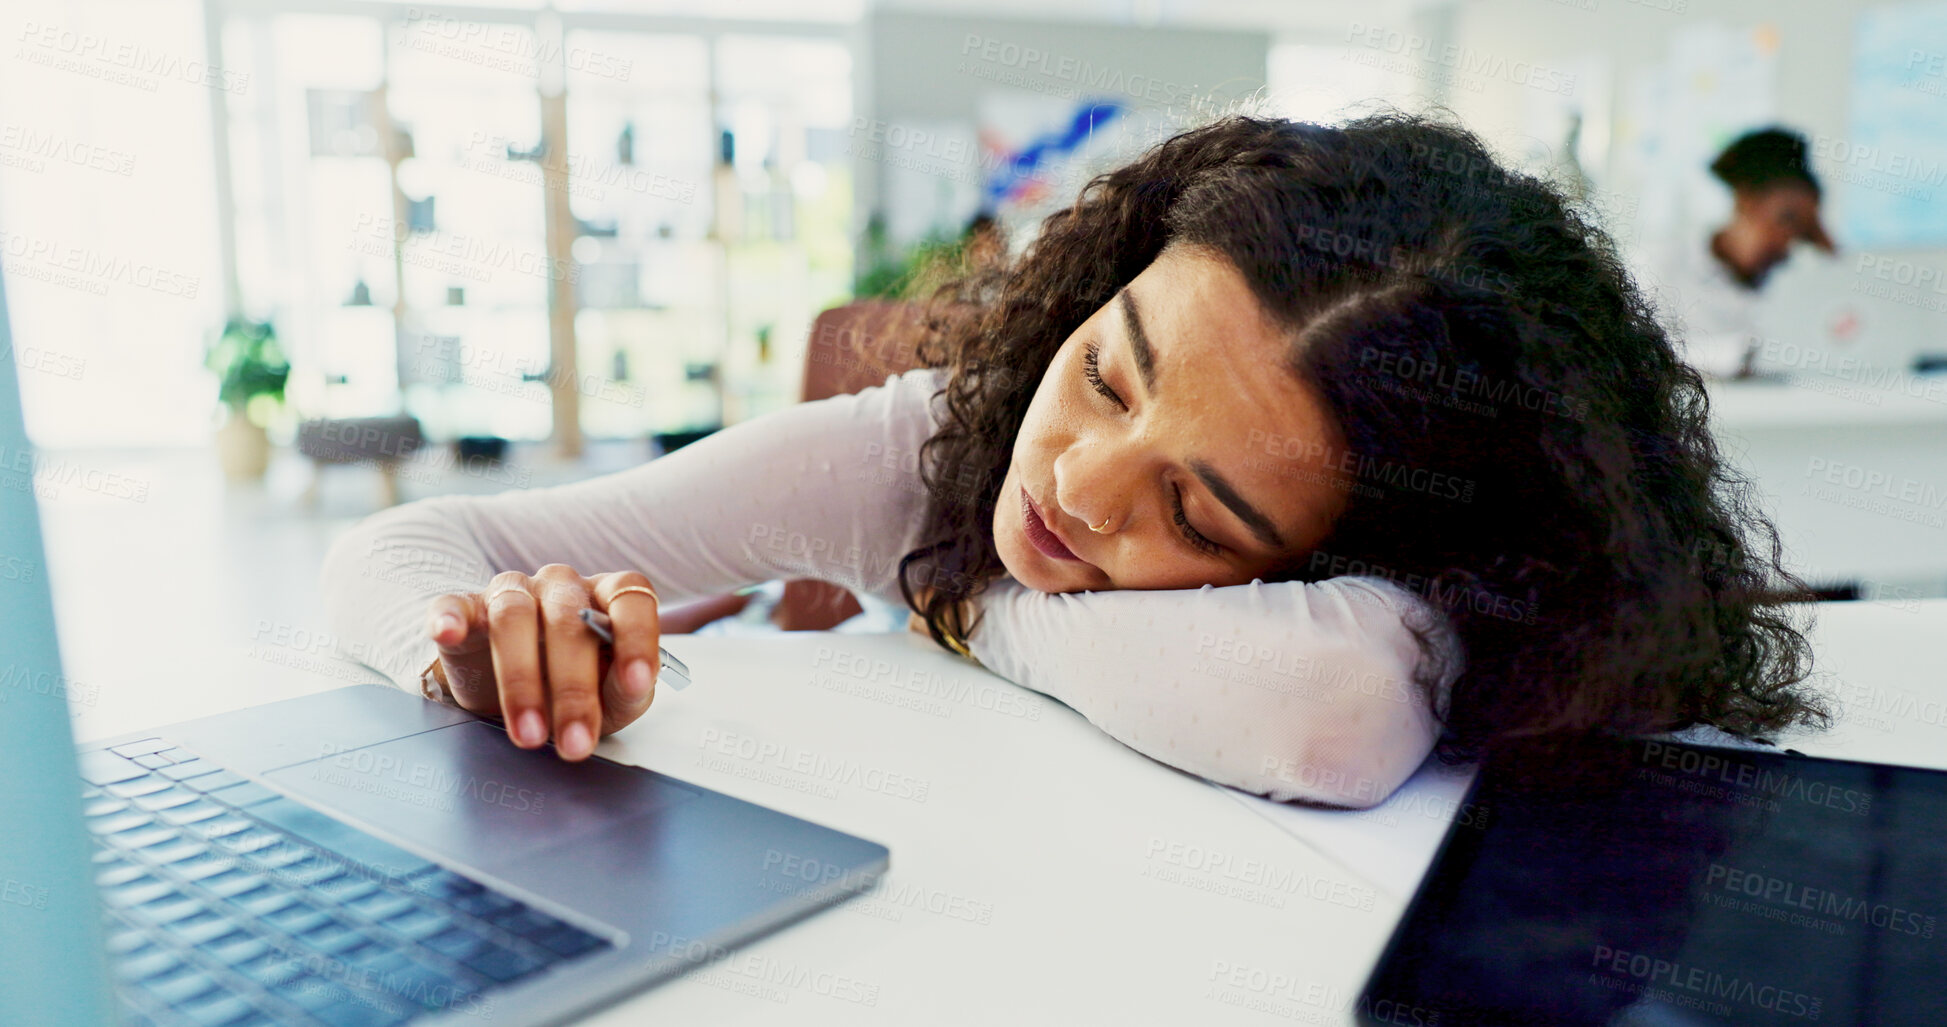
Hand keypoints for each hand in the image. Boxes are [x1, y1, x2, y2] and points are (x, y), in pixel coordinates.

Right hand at [424, 565, 662, 760]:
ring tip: (529, 733)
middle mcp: (562, 585)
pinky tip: (447, 633)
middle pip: (569, 620)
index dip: (637, 639)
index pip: (631, 599)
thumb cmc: (572, 688)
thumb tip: (633, 685)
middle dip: (574, 689)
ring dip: (520, 679)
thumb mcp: (611, 698)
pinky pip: (453, 604)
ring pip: (514, 617)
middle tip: (575, 742)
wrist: (513, 694)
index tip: (637, 684)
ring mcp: (512, 591)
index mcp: (607, 598)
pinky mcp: (466, 608)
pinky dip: (449, 617)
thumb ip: (626, 689)